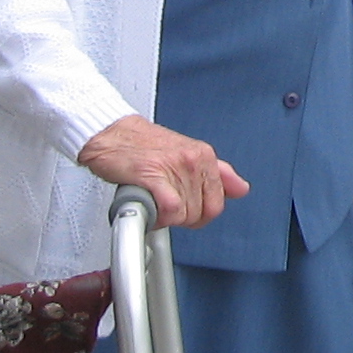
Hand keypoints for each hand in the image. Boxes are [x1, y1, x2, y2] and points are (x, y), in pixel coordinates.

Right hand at [76, 115, 248, 228]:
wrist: (111, 134)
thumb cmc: (143, 146)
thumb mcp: (188, 154)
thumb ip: (218, 173)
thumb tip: (241, 189)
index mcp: (204, 156)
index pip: (218, 203)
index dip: (198, 215)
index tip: (183, 212)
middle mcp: (193, 160)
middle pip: (202, 212)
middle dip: (181, 219)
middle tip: (163, 208)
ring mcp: (175, 166)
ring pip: (184, 214)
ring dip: (164, 217)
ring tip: (151, 201)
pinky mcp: (153, 175)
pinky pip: (169, 209)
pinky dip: (158, 217)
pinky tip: (146, 208)